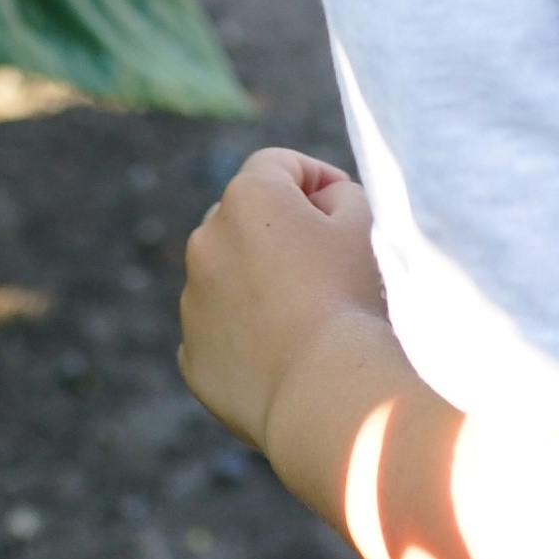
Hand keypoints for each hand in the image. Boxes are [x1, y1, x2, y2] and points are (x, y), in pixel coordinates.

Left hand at [179, 146, 387, 455]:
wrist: (325, 394)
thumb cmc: (351, 299)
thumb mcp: (365, 224)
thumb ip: (341, 194)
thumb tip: (318, 203)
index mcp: (248, 198)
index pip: (280, 165)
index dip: (317, 179)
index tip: (345, 209)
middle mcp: (206, 239)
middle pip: (245, 218)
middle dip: (279, 231)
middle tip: (327, 265)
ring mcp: (193, 300)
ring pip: (227, 275)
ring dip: (256, 282)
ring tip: (306, 317)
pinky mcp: (192, 355)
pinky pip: (219, 330)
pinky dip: (243, 334)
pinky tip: (284, 354)